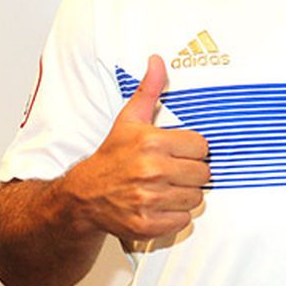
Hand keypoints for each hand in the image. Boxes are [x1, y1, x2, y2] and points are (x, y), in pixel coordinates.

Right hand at [62, 56, 210, 239]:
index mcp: (152, 143)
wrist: (82, 197)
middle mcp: (151, 171)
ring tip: (164, 188)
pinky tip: (159, 205)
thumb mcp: (128, 121)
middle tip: (171, 171)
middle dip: (190, 173)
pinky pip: (184, 220)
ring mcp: (149, 199)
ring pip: (196, 198)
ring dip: (184, 195)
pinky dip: (175, 216)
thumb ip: (148, 91)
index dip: (192, 150)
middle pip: (203, 174)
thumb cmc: (110, 157)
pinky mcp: (147, 224)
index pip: (202, 147)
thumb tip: (157, 61)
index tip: (178, 152)